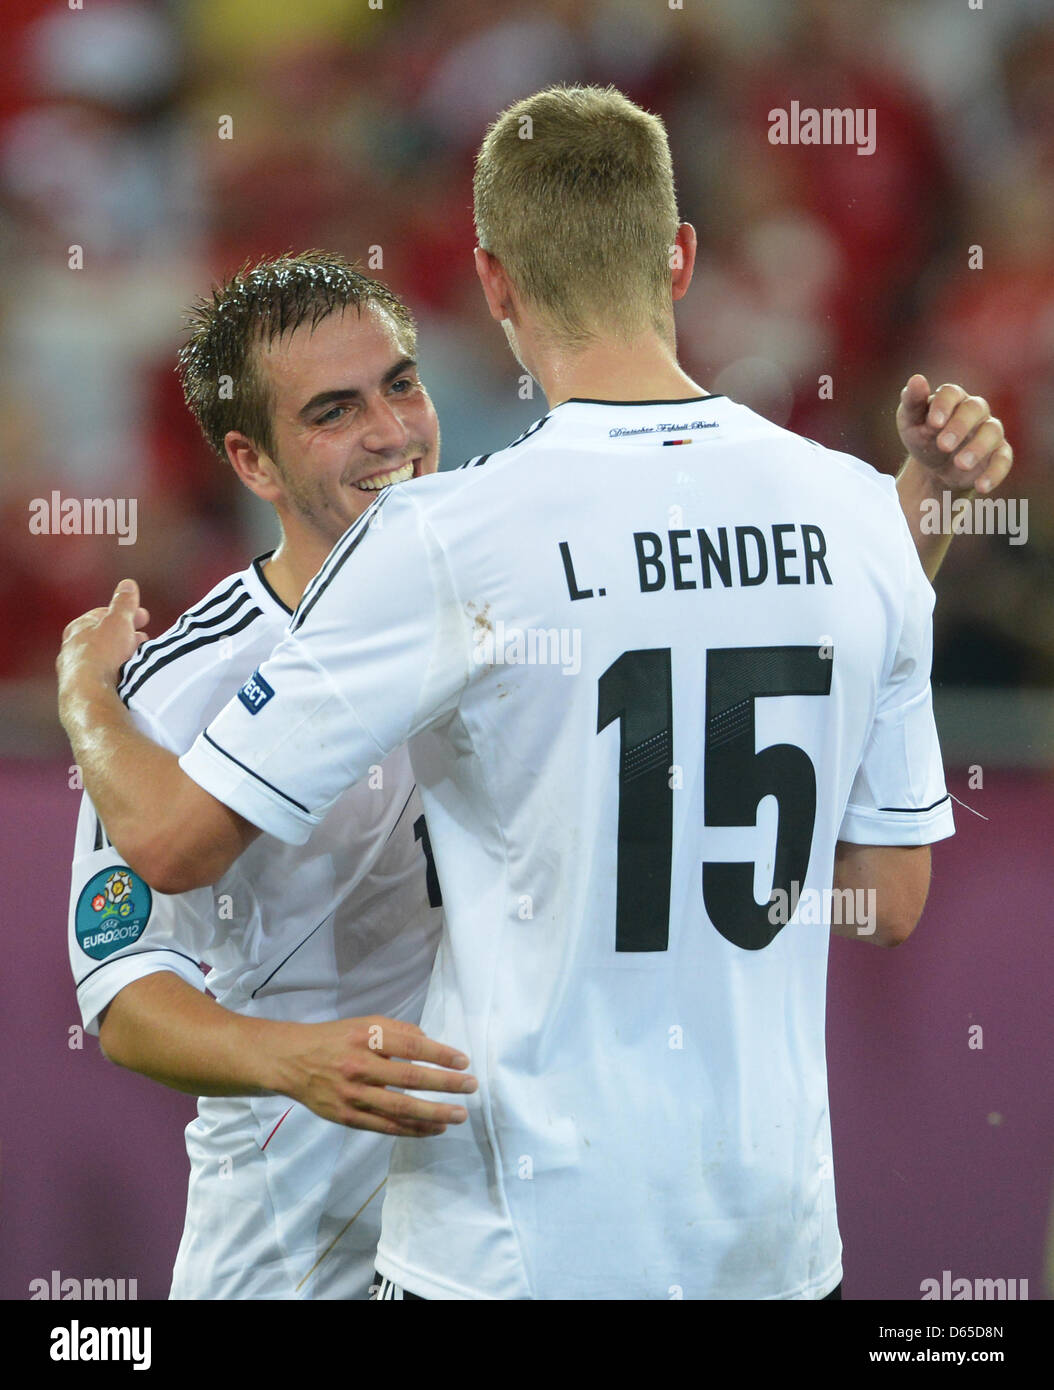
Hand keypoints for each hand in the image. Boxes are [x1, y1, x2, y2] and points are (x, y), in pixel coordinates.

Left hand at [57, 580, 149, 705]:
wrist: (90, 696)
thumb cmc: (102, 655)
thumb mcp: (118, 621)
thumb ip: (124, 602)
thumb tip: (127, 584)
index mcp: (77, 629)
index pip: (102, 615)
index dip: (125, 613)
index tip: (144, 617)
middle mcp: (72, 650)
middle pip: (104, 638)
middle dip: (126, 636)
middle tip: (145, 639)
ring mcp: (76, 673)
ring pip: (104, 660)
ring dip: (124, 657)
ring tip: (142, 659)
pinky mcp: (84, 693)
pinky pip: (104, 678)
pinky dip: (118, 674)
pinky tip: (130, 678)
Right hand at [272, 1014, 477, 1137]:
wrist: (292, 1061)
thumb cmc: (336, 1039)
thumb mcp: (364, 1023)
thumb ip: (398, 1031)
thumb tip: (430, 1044)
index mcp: (365, 1037)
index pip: (411, 1046)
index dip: (440, 1054)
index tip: (463, 1061)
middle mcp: (358, 1066)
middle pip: (410, 1079)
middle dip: (445, 1085)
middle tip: (471, 1087)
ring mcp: (352, 1095)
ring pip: (400, 1108)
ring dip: (434, 1113)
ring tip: (459, 1114)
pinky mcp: (347, 1117)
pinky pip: (385, 1126)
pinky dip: (412, 1129)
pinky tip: (434, 1128)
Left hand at [896, 374, 1012, 494]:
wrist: (933, 468)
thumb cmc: (922, 437)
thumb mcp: (910, 422)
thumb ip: (912, 402)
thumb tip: (917, 379)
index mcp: (952, 398)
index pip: (951, 393)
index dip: (943, 406)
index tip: (932, 424)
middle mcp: (975, 410)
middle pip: (975, 409)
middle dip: (959, 426)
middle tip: (943, 445)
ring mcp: (989, 431)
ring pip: (992, 432)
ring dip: (977, 448)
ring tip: (960, 465)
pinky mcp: (998, 453)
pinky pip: (1004, 459)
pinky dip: (995, 473)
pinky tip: (981, 487)